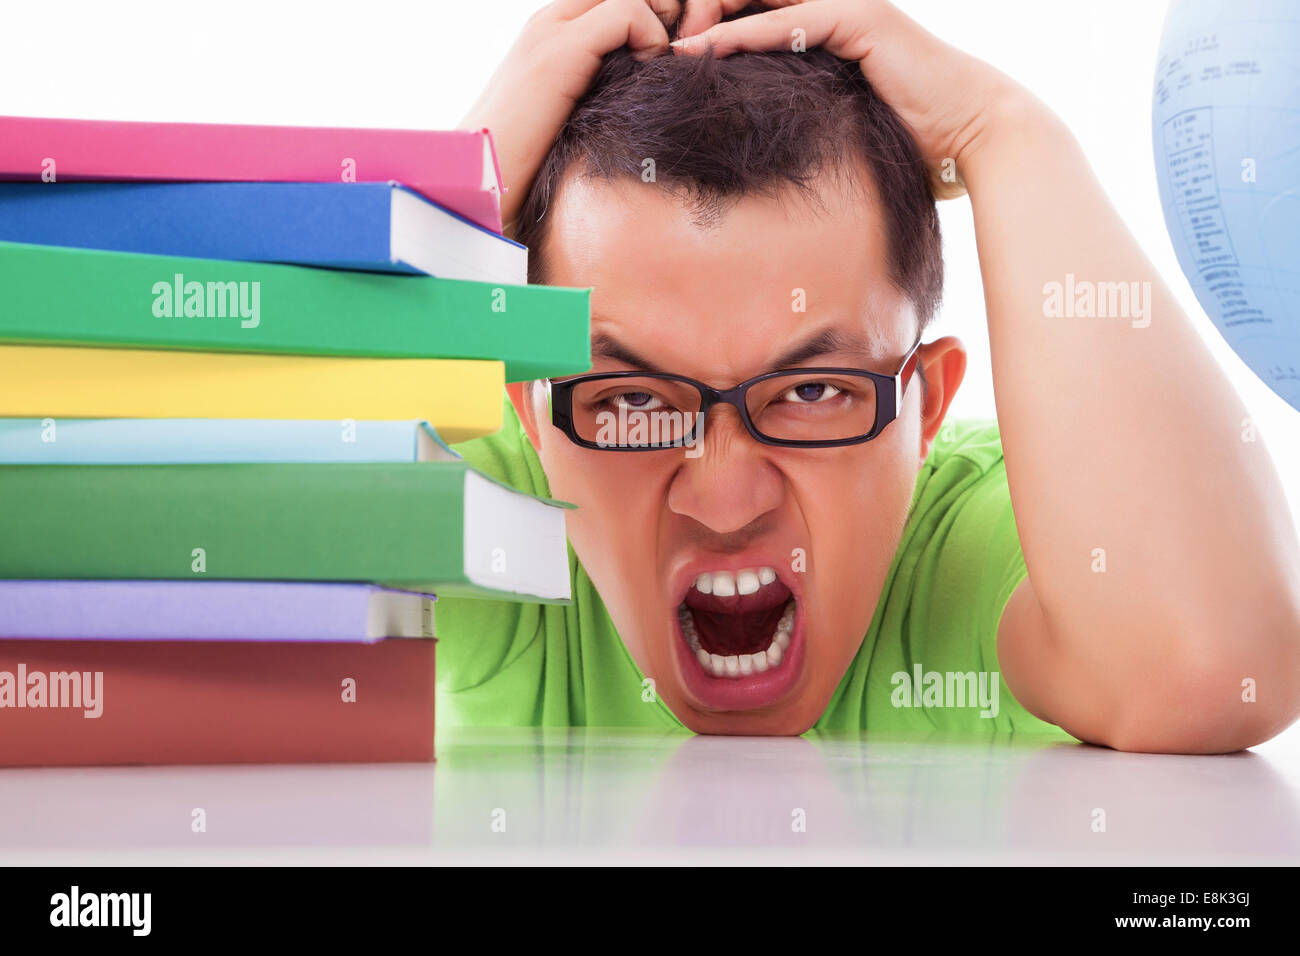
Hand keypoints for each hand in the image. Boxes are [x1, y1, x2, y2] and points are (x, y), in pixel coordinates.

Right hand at [461, 0, 681, 229]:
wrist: (474, 184)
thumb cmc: (519, 169)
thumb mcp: (567, 122)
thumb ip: (595, 95)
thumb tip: (637, 100)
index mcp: (550, 35)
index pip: (612, 1)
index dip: (650, 18)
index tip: (667, 56)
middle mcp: (550, 22)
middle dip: (661, 11)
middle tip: (676, 54)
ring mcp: (552, 31)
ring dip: (663, 23)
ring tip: (664, 65)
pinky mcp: (561, 51)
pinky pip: (628, 12)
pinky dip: (652, 38)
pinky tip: (649, 75)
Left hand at [672, 0, 1027, 198]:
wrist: (968, 134)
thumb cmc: (906, 138)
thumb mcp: (830, 119)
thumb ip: (791, 110)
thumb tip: (743, 143)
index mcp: (824, 18)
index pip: (751, 3)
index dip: (707, 17)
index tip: (666, 51)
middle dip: (698, 7)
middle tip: (657, 40)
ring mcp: (848, 2)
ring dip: (708, 13)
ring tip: (668, 43)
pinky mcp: (859, 17)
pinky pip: (786, 19)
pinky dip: (741, 33)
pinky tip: (703, 50)